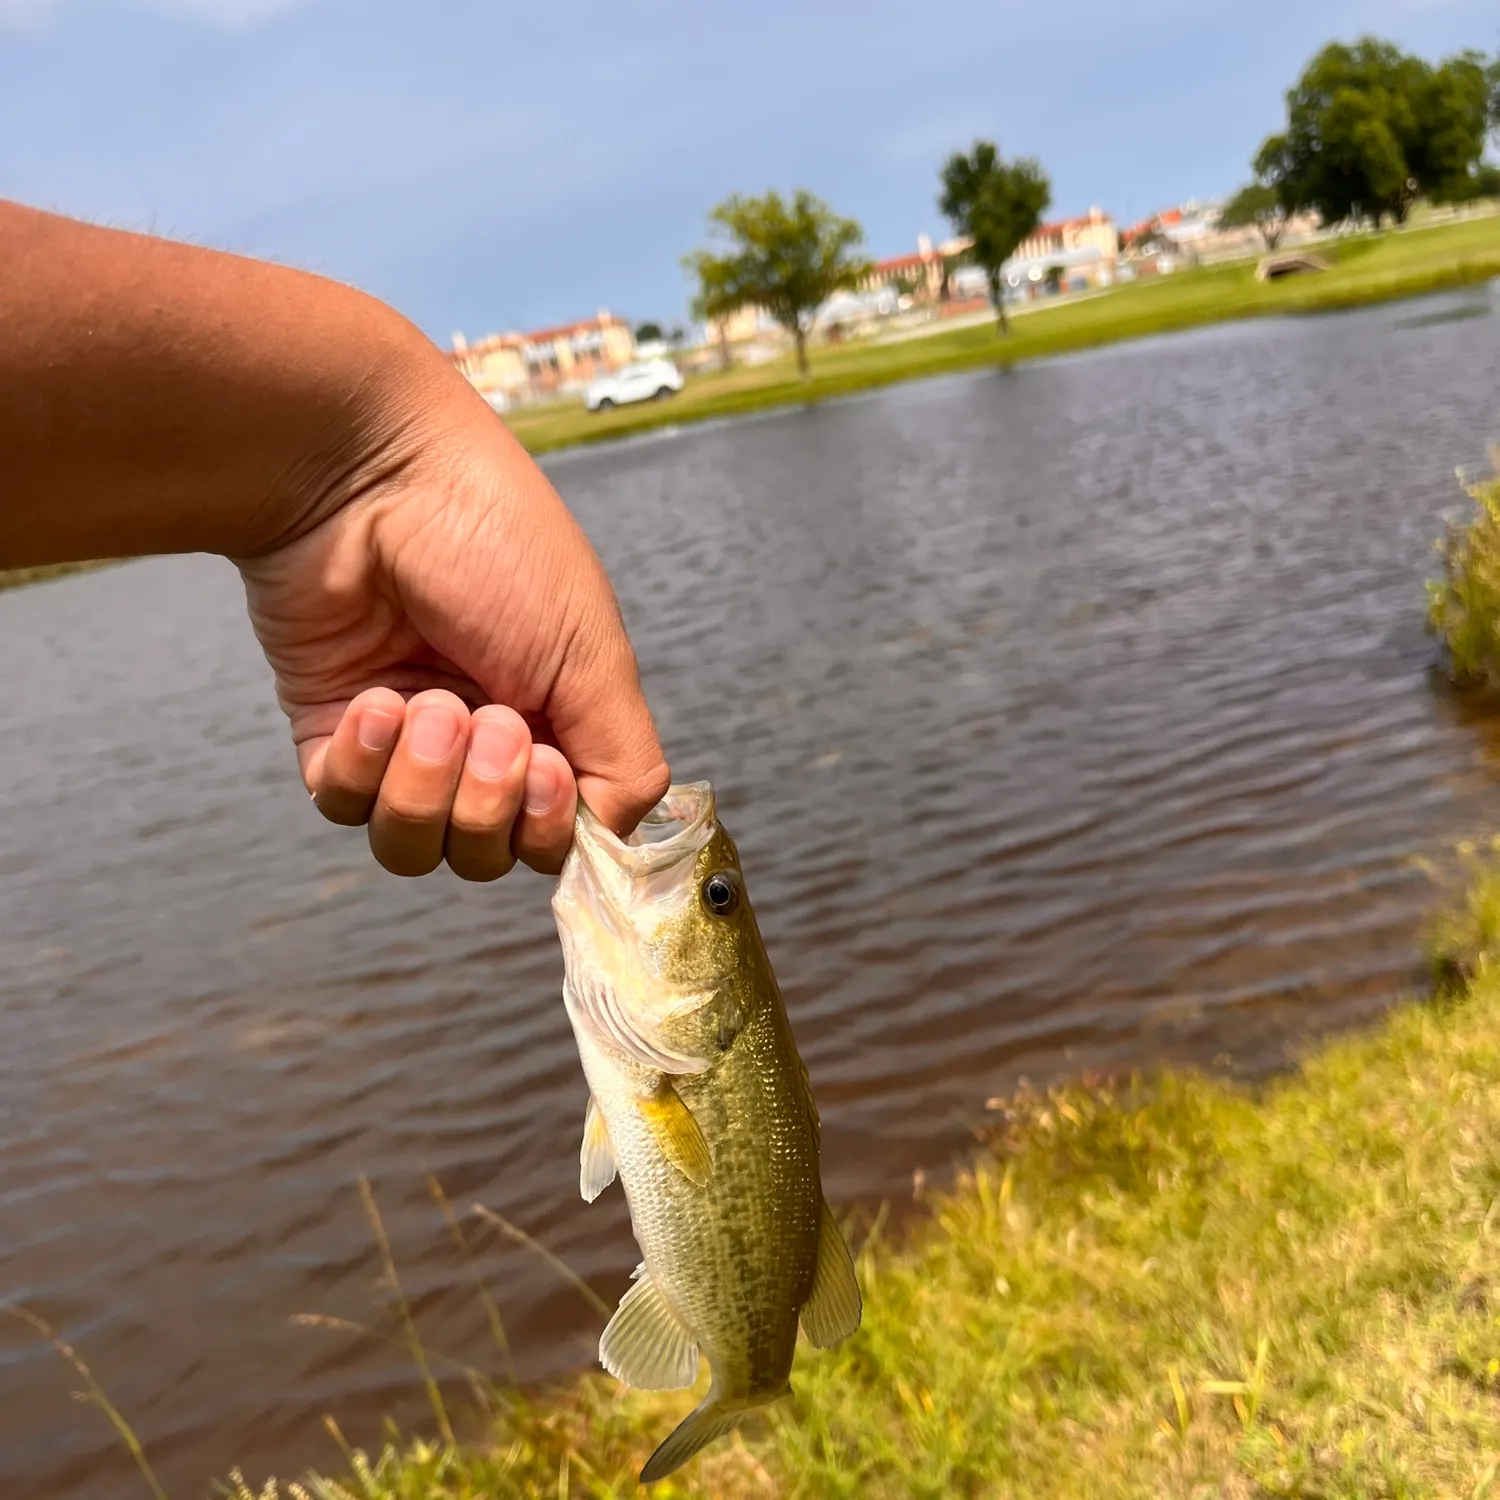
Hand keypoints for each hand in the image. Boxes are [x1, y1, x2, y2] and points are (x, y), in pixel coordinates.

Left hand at [237, 377, 668, 879]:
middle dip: (487, 799)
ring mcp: (405, 744)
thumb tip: (615, 838)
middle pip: (487, 853)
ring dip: (424, 786)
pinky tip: (374, 700)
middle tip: (488, 718)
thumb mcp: (593, 655)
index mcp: (556, 720)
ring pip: (414, 845)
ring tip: (424, 702)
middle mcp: (483, 741)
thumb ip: (625, 763)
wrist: (369, 475)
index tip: (549, 767)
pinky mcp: (331, 734)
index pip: (559, 834)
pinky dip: (364, 767)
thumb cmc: (495, 543)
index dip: (550, 826)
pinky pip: (345, 808)